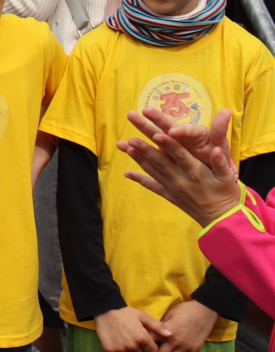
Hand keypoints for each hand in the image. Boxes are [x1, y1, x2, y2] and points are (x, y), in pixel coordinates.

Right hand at [94, 306, 171, 351]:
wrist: (105, 311)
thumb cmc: (126, 314)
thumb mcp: (143, 316)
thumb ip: (157, 326)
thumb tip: (170, 335)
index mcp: (142, 338)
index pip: (153, 351)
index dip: (150, 347)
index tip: (146, 341)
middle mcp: (132, 346)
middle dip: (141, 350)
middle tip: (135, 341)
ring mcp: (120, 349)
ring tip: (127, 343)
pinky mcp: (110, 351)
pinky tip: (120, 347)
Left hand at [117, 106, 241, 226]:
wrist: (220, 217)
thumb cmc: (226, 193)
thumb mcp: (228, 178)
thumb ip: (220, 163)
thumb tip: (216, 149)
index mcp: (196, 172)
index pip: (180, 155)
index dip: (168, 144)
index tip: (157, 134)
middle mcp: (181, 179)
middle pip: (160, 160)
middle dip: (145, 148)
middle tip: (131, 137)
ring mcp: (172, 188)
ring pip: (153, 171)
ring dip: (138, 159)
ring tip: (125, 147)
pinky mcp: (169, 195)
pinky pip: (152, 186)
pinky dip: (140, 179)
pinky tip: (127, 173)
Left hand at [143, 299, 215, 351]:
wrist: (205, 311)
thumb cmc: (184, 310)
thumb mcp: (168, 314)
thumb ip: (160, 325)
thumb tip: (150, 332)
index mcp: (166, 332)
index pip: (150, 342)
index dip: (142, 347)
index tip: (138, 350)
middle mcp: (175, 342)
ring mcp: (186, 347)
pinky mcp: (195, 349)